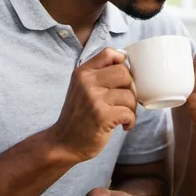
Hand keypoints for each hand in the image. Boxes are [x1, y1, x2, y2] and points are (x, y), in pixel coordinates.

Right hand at [49, 48, 136, 162]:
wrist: (63, 143)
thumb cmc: (79, 115)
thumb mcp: (82, 87)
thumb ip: (99, 73)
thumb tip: (126, 60)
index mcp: (83, 72)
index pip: (110, 53)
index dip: (123, 63)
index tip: (123, 79)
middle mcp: (87, 82)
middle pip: (125, 73)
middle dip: (131, 88)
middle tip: (126, 101)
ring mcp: (94, 99)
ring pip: (130, 95)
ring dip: (132, 108)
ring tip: (123, 115)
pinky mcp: (102, 116)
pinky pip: (129, 112)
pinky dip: (131, 121)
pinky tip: (124, 125)